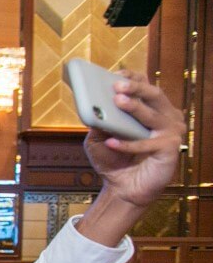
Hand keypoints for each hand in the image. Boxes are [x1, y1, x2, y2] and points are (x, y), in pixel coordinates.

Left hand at [83, 71, 183, 209]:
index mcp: (149, 109)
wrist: (122, 188)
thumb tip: (93, 106)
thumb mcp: (98, 139)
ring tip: (118, 101)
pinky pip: (147, 144)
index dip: (134, 78)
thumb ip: (97, 123)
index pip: (146, 86)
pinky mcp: (169, 149)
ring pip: (153, 115)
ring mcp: (170, 132)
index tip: (117, 74)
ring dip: (135, 108)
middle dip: (136, 88)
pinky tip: (111, 142)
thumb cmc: (113, 160)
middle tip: (118, 85)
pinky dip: (127, 144)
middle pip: (154, 95)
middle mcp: (164, 116)